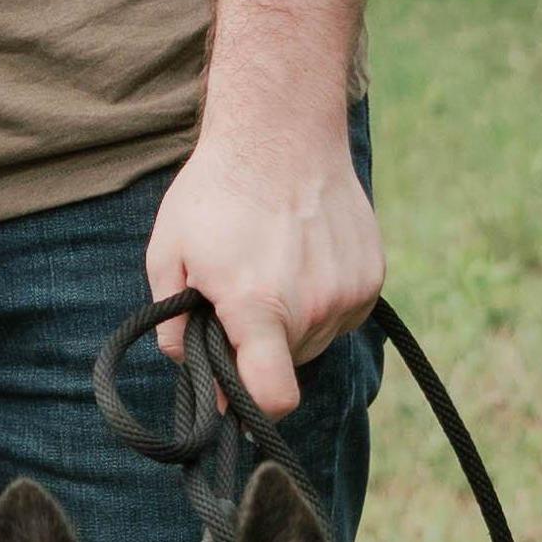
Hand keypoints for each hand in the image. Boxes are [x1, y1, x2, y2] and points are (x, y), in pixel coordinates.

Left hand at [146, 121, 381, 423]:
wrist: (282, 131)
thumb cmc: (217, 190)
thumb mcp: (168, 252)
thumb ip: (172, 322)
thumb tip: (187, 366)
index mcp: (259, 307)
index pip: (273, 397)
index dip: (252, 410)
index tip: (234, 400)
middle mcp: (313, 306)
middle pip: (286, 366)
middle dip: (257, 348)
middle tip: (238, 299)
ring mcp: (350, 292)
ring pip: (313, 342)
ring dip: (290, 324)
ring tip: (272, 268)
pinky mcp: (372, 277)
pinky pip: (340, 315)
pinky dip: (318, 302)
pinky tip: (300, 259)